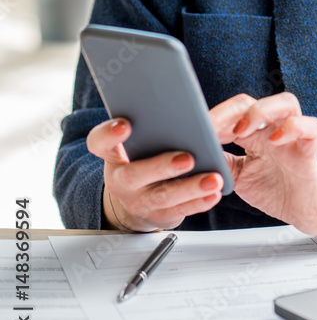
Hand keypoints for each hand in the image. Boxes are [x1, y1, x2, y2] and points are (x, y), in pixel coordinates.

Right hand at [86, 118, 224, 231]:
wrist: (139, 201)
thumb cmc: (144, 157)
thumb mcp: (140, 141)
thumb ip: (150, 125)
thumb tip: (178, 104)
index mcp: (113, 154)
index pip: (99, 142)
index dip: (108, 134)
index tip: (125, 124)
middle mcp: (121, 179)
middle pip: (134, 174)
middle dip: (162, 166)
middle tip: (188, 158)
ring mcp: (139, 200)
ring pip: (163, 195)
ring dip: (190, 187)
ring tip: (213, 179)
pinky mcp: (159, 215)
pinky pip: (180, 210)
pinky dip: (199, 202)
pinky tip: (214, 193)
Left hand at [209, 92, 316, 239]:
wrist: (305, 210)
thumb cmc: (276, 189)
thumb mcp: (239, 177)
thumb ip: (221, 162)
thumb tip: (196, 153)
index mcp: (254, 134)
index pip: (233, 112)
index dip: (215, 117)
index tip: (195, 128)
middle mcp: (273, 129)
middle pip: (253, 101)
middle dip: (230, 111)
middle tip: (214, 127)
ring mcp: (293, 137)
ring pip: (285, 102)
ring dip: (261, 111)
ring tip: (244, 130)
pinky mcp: (310, 149)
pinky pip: (310, 127)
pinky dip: (294, 127)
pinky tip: (275, 140)